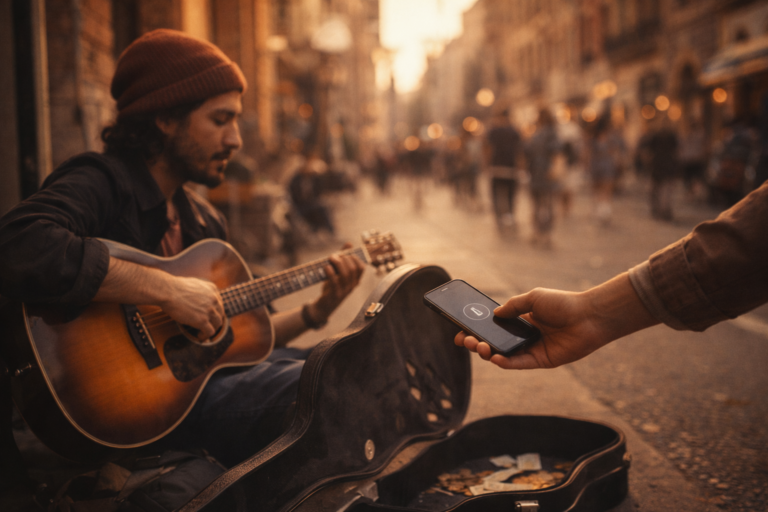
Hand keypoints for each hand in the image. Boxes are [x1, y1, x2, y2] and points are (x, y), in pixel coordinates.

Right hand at [160, 276, 224, 340]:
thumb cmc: (174, 287)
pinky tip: (199, 336)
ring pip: (217, 324)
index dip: (214, 311)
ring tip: (203, 332)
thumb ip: (200, 291)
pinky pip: (210, 332)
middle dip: (214, 321)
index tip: (209, 316)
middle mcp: (214, 299)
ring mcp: (209, 310)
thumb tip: (197, 298)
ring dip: (211, 329)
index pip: (218, 303)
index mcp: (212, 289)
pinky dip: (205, 336)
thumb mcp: (193, 284)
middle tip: (207, 325)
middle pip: (220, 314)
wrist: (167, 291)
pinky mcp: (203, 320)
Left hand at [308, 243, 365, 323]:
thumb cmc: (331, 288)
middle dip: (344, 259)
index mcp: (355, 280)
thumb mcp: (338, 273)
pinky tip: (326, 267)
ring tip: (330, 258)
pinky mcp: (335, 295)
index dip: (354, 258)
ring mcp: (344, 291)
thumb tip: (349, 243)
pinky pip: (335, 282)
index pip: (361, 267)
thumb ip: (343, 258)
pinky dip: (330, 272)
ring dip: (338, 263)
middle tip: (333, 255)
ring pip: (346, 274)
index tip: (344, 254)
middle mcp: (352, 286)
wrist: (323, 307)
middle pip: (353, 268)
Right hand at [454, 274, 658, 369]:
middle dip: (476, 342)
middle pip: (494, 342)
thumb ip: (512, 306)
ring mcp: (531, 349)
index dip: (476, 329)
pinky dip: (505, 362)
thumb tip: (493, 315)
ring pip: (503, 355)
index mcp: (521, 320)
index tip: (461, 330)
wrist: (588, 316)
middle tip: (466, 341)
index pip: (493, 327)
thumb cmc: (563, 303)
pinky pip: (518, 364)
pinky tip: (495, 358)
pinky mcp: (540, 361)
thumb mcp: (533, 298)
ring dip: (488, 352)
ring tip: (479, 347)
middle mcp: (524, 336)